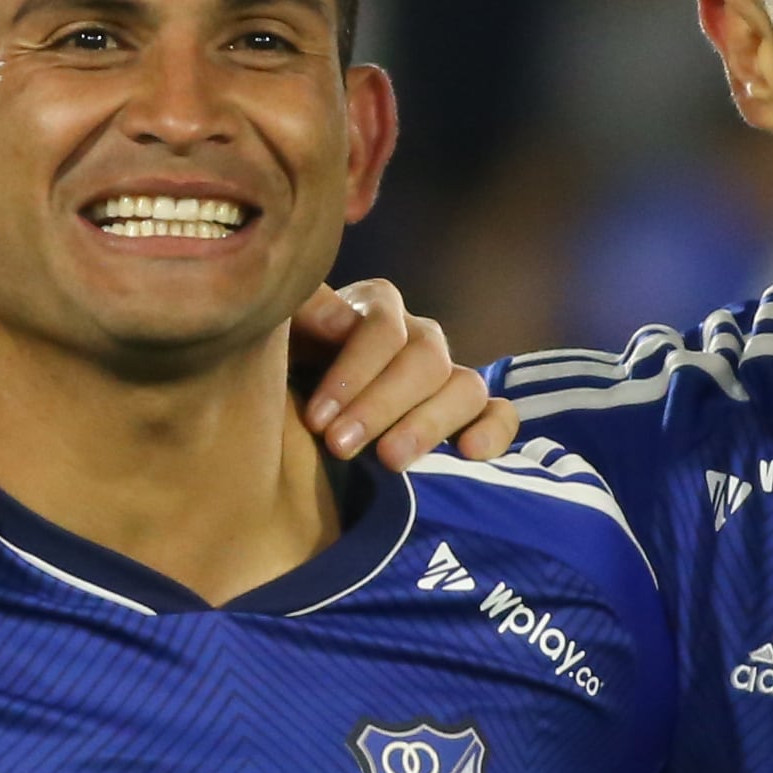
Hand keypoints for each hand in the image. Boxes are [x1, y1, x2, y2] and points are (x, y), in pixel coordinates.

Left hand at [294, 279, 514, 466]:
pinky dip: (492, 431)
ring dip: (428, 424)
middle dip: (381, 404)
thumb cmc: (273, 384)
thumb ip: (300, 318)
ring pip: (465, 387)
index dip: (354, 370)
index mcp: (373, 310)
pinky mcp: (467, 420)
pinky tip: (468, 453)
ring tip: (390, 462)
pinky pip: (499, 415)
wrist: (277, 436)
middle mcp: (417, 339)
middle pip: (425, 359)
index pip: (383, 325)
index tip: (317, 418)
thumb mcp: (275, 345)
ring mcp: (446, 379)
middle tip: (340, 446)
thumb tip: (340, 324)